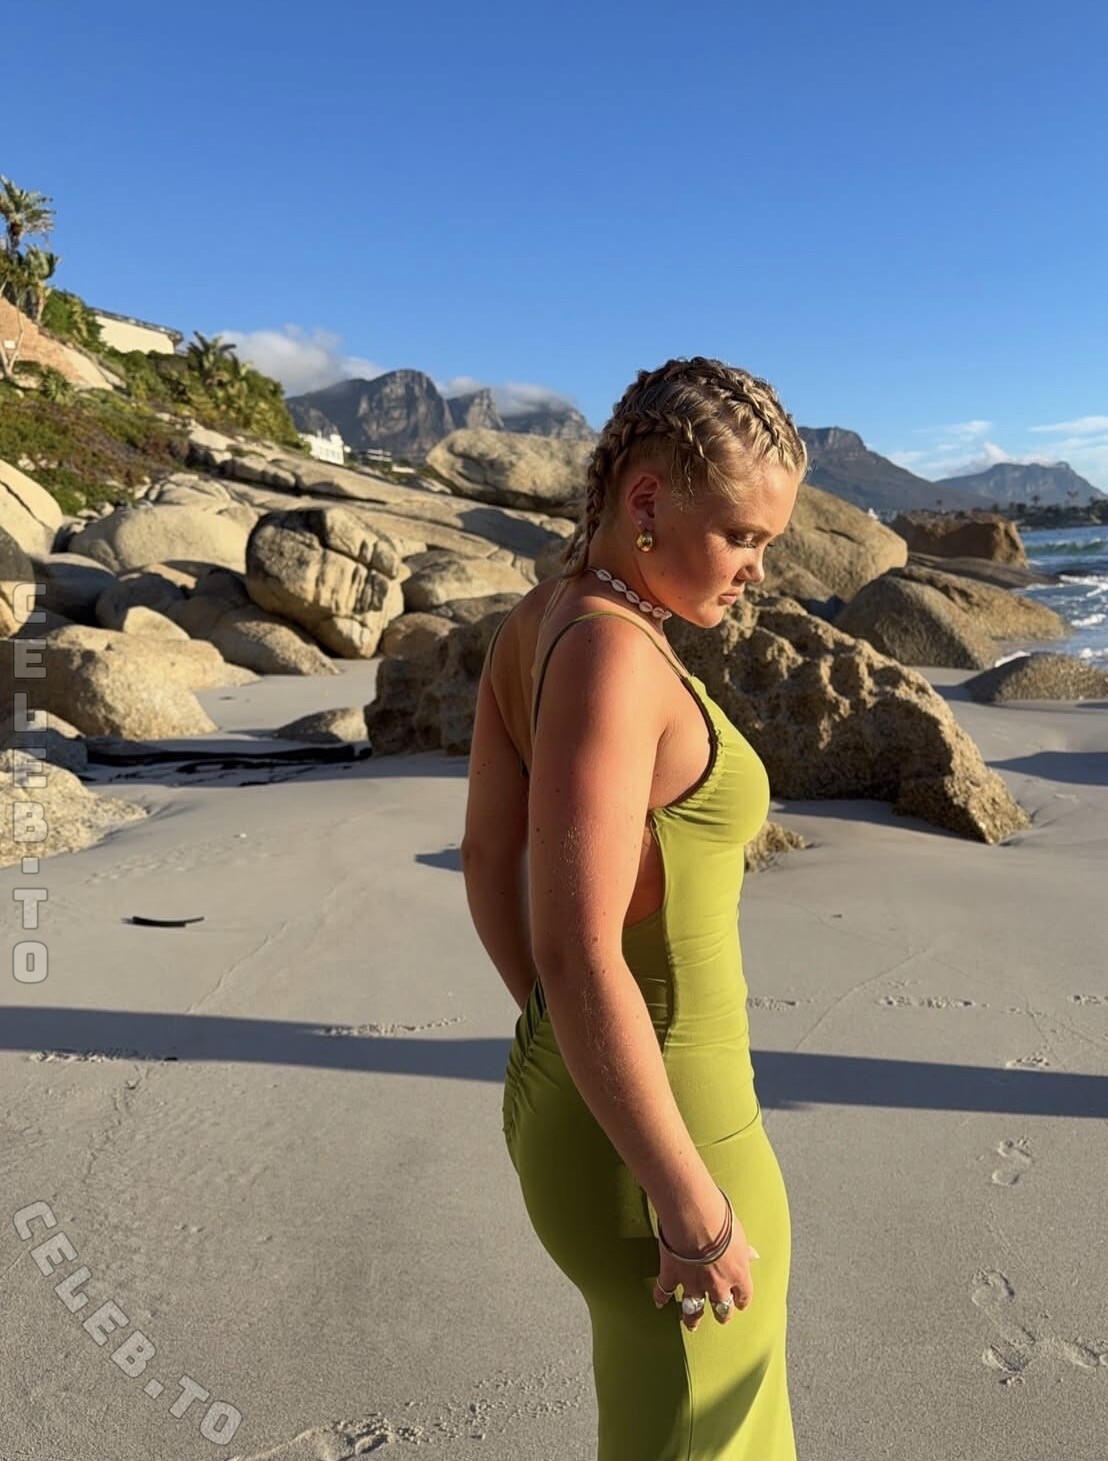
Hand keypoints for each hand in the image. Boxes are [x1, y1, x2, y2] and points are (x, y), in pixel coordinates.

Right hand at [653, 1210, 759, 1330]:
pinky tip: (660, 1303)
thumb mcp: (739, 1233)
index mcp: (737, 1274)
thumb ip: (743, 1250)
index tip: (739, 1303)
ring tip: (691, 1325)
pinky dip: (662, 1297)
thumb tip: (752, 1255)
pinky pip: (665, 1291)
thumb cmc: (721, 1220)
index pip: (743, 1295)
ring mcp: (693, 1282)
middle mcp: (717, 1284)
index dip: (741, 1300)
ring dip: (693, 1318)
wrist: (695, 1216)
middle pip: (721, 1308)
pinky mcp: (672, 1275)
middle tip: (720, 1317)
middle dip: (721, 1314)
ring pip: (694, 1309)